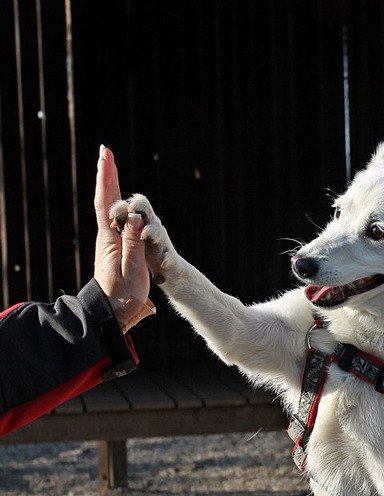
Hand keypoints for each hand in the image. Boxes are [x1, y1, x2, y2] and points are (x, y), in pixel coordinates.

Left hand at [93, 146, 152, 328]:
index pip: (107, 202)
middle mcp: (112, 235)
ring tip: (114, 176)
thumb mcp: (131, 268)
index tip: (105, 154)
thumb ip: (132, 240)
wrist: (117, 311)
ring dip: (119, 193)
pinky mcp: (126, 250)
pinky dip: (126, 212)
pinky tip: (124, 207)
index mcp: (110, 238)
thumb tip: (133, 216)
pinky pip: (128, 226)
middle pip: (110, 199)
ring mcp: (119, 242)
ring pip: (119, 211)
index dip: (106, 177)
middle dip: (108, 174)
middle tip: (105, 152)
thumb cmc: (124, 294)